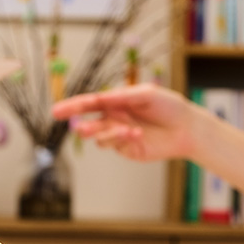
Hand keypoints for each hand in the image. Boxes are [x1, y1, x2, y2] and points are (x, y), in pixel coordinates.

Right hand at [52, 84, 198, 161]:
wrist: (187, 128)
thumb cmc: (168, 106)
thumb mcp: (145, 94)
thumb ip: (122, 96)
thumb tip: (99, 99)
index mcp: (115, 102)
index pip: (88, 104)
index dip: (71, 107)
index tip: (56, 111)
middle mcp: (113, 119)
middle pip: (88, 124)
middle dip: (82, 126)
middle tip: (81, 128)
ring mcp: (119, 136)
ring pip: (100, 138)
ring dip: (109, 133)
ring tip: (126, 129)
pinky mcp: (127, 150)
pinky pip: (115, 145)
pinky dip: (123, 139)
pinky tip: (137, 134)